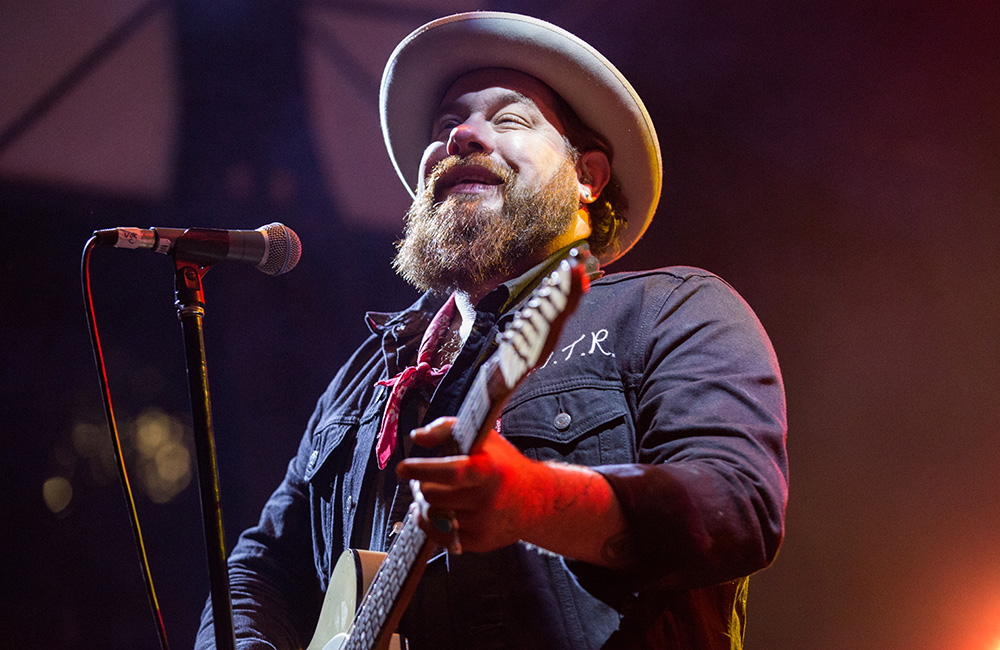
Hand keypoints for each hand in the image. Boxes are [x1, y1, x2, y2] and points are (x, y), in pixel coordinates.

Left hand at [397, 416, 632, 566]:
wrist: (538, 500)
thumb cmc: (503, 465)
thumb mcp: (484, 439)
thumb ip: (448, 429)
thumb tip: (417, 437)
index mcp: (488, 469)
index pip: (450, 472)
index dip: (422, 470)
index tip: (402, 468)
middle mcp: (487, 498)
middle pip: (433, 496)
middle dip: (421, 487)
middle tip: (421, 480)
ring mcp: (484, 523)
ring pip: (433, 518)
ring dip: (425, 506)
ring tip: (432, 495)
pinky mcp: (481, 542)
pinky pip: (441, 537)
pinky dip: (432, 525)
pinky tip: (437, 512)